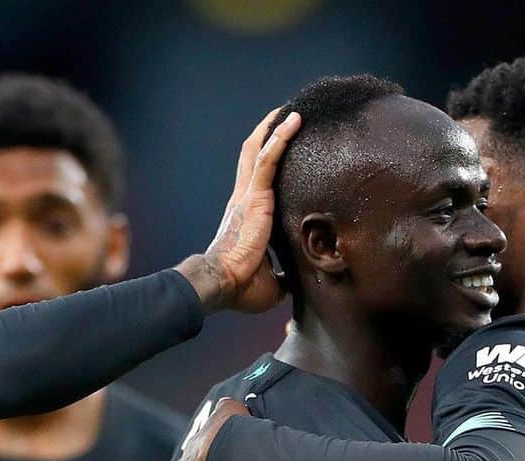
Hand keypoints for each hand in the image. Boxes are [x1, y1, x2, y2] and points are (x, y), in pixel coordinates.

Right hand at [176, 107, 300, 312]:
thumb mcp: (272, 283)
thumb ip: (285, 276)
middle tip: (286, 116)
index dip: (267, 160)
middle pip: (254, 155)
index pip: (256, 180)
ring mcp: (247, 195)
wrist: (222, 284)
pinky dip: (280, 137)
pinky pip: (268, 158)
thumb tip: (302, 282)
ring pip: (260, 149)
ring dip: (276, 127)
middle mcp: (243, 199)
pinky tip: (294, 120)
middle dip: (268, 133)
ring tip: (293, 109)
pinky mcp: (254, 197)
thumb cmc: (240, 287)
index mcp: (246, 216)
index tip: (280, 148)